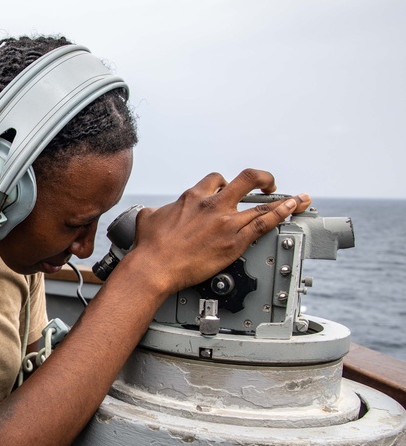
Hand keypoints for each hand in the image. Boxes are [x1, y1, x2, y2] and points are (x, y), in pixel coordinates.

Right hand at [130, 169, 310, 295]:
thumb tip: (152, 211)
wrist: (154, 267)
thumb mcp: (148, 217)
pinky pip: (265, 223)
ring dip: (283, 200)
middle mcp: (213, 204)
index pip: (216, 179)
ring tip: (297, 199)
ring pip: (262, 204)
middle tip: (267, 185)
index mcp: (193, 197)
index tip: (230, 188)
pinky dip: (282, 214)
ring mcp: (226, 222)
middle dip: (262, 179)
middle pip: (247, 179)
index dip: (226, 183)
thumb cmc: (150, 246)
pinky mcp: (234, 241)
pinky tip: (292, 210)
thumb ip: (155, 210)